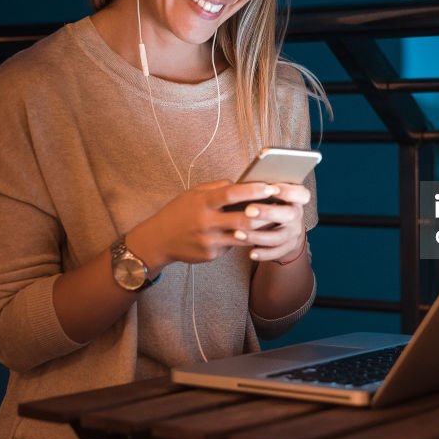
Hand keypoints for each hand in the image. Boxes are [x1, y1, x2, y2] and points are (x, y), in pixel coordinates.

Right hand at [126, 180, 280, 266]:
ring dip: (259, 229)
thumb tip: (240, 183)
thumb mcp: (193, 194)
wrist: (158, 240)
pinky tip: (250, 234)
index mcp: (203, 203)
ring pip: (242, 236)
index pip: (231, 194)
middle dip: (264, 213)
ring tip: (273, 221)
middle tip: (280, 207)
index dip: (252, 190)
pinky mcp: (211, 255)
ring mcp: (209, 241)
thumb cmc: (179, 212)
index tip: (270, 186)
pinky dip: (242, 239)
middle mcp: (206, 222)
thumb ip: (216, 188)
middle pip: (243, 219)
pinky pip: (232, 246)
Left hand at [234, 183, 310, 262]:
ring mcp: (293, 233)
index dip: (287, 190)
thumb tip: (244, 182)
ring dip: (258, 236)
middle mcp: (296, 215)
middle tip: (248, 210)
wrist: (282, 229)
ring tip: (238, 234)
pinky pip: (276, 252)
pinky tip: (250, 253)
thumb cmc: (270, 203)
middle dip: (267, 212)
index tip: (271, 187)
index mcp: (296, 198)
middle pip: (287, 214)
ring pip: (278, 236)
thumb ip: (263, 188)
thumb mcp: (271, 194)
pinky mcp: (286, 248)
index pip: (300, 193)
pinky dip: (264, 254)